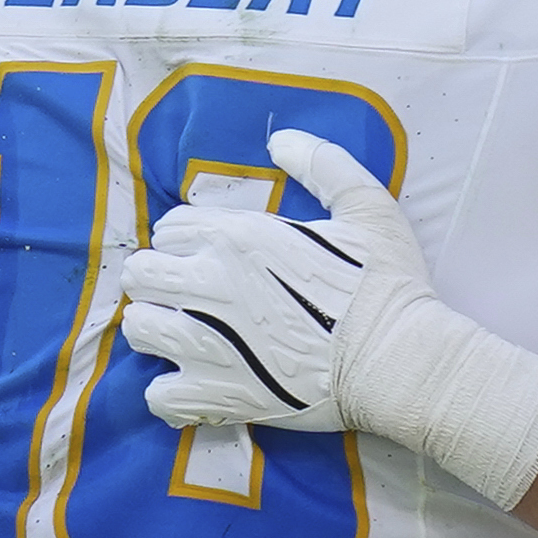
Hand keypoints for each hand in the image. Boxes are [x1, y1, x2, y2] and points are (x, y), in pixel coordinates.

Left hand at [116, 129, 537, 508]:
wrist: (398, 359)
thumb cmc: (385, 283)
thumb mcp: (367, 206)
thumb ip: (322, 164)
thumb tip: (281, 140)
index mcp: (236, 237)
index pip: (171, 228)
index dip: (187, 240)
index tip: (209, 256)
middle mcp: (209, 286)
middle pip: (140, 276)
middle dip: (157, 281)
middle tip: (188, 296)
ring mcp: (208, 344)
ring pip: (139, 331)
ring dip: (158, 331)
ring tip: (186, 338)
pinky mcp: (217, 396)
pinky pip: (159, 397)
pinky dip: (171, 395)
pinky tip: (194, 387)